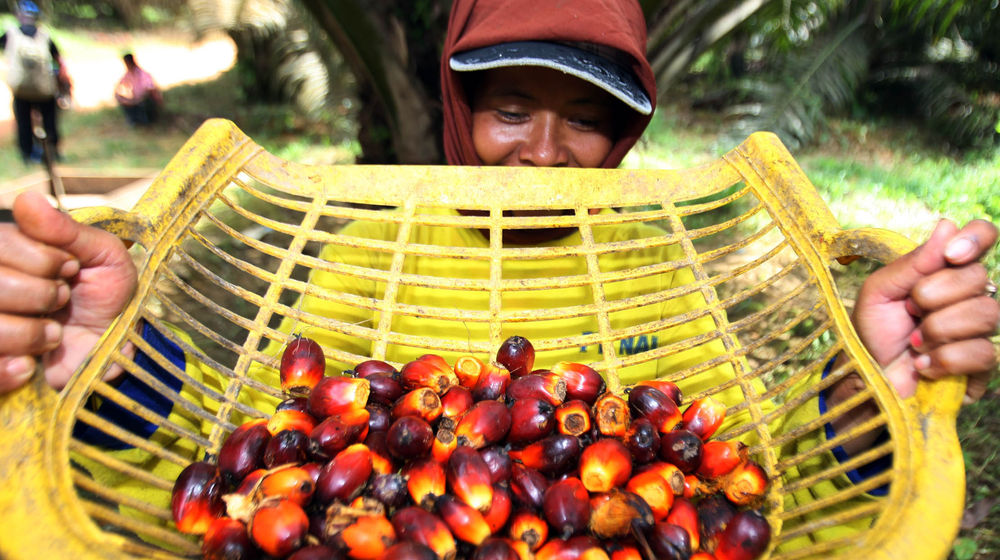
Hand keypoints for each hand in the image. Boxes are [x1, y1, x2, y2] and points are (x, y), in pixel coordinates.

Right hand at [0, 192, 137, 392]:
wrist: (115, 346)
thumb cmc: (106, 294)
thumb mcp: (103, 255)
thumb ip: (67, 230)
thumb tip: (27, 199)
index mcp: (8, 251)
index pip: (2, 244)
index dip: (43, 260)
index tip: (71, 270)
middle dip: (39, 295)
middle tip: (62, 300)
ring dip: (29, 334)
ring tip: (52, 334)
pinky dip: (9, 369)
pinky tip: (30, 364)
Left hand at [851, 219, 998, 402]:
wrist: (867, 378)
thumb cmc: (872, 332)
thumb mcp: (879, 293)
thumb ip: (913, 263)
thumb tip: (948, 226)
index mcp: (945, 271)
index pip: (982, 238)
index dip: (975, 239)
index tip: (951, 254)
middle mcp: (969, 295)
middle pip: (979, 277)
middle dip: (934, 295)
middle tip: (910, 311)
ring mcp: (980, 330)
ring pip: (987, 313)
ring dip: (939, 329)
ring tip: (914, 342)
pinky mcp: (983, 366)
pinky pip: (983, 353)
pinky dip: (945, 359)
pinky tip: (924, 365)